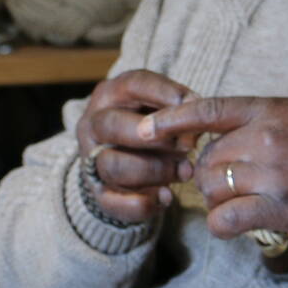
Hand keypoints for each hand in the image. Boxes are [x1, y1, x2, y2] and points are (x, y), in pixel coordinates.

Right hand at [74, 69, 198, 224]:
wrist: (123, 161)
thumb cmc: (151, 126)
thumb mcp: (161, 108)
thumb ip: (180, 111)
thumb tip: (197, 125)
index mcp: (110, 95)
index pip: (133, 84)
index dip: (166, 93)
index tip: (195, 104)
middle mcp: (93, 125)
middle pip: (113, 126)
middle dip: (156, 137)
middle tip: (189, 146)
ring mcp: (90, 160)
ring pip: (113, 165)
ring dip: (155, 170)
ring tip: (185, 171)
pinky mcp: (97, 193)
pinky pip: (112, 202)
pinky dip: (143, 203)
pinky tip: (167, 197)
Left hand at [140, 97, 287, 239]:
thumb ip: (266, 120)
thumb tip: (229, 134)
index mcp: (271, 110)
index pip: (208, 110)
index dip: (171, 120)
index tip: (147, 129)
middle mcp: (267, 138)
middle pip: (207, 158)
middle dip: (208, 175)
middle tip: (225, 186)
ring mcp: (273, 174)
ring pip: (213, 189)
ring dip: (217, 201)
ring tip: (237, 205)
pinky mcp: (282, 209)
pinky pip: (228, 219)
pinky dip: (222, 225)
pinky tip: (233, 226)